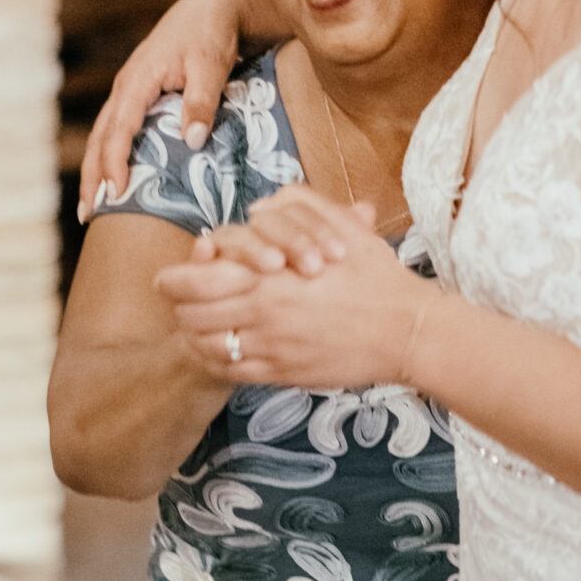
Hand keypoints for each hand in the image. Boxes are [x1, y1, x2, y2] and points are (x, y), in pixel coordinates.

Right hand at [77, 0, 268, 222]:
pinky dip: (109, 157)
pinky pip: (116, 131)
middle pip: (101, 137)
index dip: (116, 162)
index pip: (120, 128)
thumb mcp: (211, 65)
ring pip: (103, 136)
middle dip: (93, 176)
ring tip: (92, 207)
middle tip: (90, 214)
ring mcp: (128, 92)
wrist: (209, 9)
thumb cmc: (212, 35)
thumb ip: (201, 101)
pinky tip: (112, 180)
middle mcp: (126, 87)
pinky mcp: (137, 97)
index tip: (117, 193)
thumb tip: (191, 141)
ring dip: (96, 170)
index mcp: (139, 80)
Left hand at [157, 193, 425, 391]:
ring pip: (203, 346)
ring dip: (194, 334)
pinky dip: (215, 360)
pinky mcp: (281, 374)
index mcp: (267, 274)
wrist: (406, 330)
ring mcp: (269, 348)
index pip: (191, 280)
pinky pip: (229, 372)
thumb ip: (295, 206)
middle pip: (187, 315)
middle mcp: (260, 313)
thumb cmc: (376, 276)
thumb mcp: (340, 224)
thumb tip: (258, 210)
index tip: (178, 275)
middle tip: (184, 299)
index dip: (174, 278)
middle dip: (179, 305)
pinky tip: (223, 349)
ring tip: (201, 324)